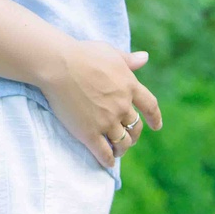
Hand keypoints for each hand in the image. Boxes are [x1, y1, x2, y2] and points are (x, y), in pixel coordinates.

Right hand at [39, 42, 161, 166]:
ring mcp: (106, 121)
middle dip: (134, 134)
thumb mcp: (109, 52)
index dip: (155, 117)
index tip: (156, 126)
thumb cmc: (82, 54)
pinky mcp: (89, 132)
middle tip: (129, 138)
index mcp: (129, 86)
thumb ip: (128, 59)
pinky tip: (107, 161)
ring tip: (118, 151)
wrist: (58, 65)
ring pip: (122, 142)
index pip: (150, 106)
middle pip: (135, 127)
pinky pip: (104, 152)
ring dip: (122, 148)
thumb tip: (145, 57)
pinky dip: (108, 159)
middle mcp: (121, 106)